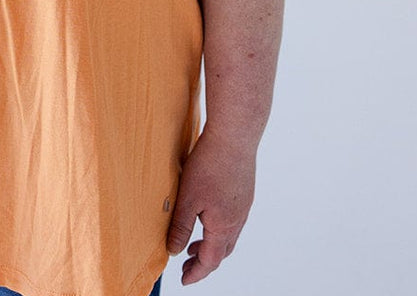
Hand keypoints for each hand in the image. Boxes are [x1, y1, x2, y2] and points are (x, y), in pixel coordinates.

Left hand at [166, 131, 255, 284]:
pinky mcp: (244, 192)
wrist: (234, 137)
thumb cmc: (209, 166)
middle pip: (222, 251)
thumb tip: (173, 251)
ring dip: (212, 243)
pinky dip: (218, 226)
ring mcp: (243, 205)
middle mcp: (237, 220)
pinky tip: (207, 213)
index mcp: (223, 227)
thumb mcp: (188, 198)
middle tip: (187, 263)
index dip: (196, 272)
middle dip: (204, 260)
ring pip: (228, 234)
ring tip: (194, 242)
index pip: (210, 260)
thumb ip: (181, 227)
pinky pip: (232, 218)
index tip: (184, 280)